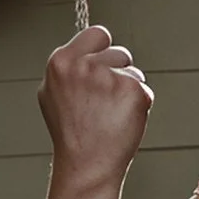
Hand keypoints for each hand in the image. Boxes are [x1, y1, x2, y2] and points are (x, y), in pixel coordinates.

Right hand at [38, 24, 153, 190]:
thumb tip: (85, 49)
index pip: (97, 34)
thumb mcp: (53, 93)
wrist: (86, 165)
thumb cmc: (71, 132)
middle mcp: (84, 66)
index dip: (102, 50)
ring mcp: (109, 78)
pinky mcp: (133, 92)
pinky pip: (145, 90)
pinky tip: (122, 121)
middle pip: (119, 52)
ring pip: (134, 71)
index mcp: (61, 62)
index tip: (101, 66)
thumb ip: (69, 67)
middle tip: (104, 101)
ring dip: (129, 88)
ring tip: (111, 113)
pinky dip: (139, 105)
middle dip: (118, 71)